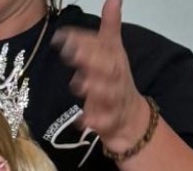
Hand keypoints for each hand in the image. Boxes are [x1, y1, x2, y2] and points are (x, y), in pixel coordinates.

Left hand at [52, 0, 147, 153]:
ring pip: (107, 94)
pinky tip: (82, 120)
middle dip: (91, 60)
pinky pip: (103, 122)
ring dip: (95, 88)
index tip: (62, 36)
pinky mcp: (110, 121)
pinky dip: (94, 121)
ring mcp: (114, 99)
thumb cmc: (116, 80)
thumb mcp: (114, 52)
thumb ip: (110, 26)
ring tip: (80, 84)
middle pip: (107, 68)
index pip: (100, 46)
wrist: (131, 119)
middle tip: (72, 54)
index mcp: (114, 58)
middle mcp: (115, 77)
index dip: (84, 40)